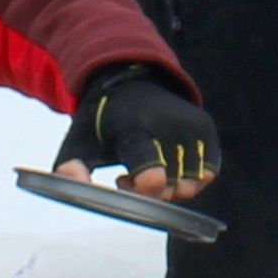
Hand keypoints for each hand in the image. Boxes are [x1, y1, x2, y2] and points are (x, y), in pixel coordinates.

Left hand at [62, 64, 220, 194]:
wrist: (129, 83)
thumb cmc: (100, 122)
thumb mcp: (78, 143)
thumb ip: (70, 168)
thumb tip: (72, 181)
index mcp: (133, 128)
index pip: (149, 168)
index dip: (144, 186)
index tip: (129, 182)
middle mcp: (168, 124)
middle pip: (171, 185)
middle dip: (148, 194)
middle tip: (125, 180)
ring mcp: (191, 125)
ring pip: (192, 183)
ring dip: (170, 191)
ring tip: (145, 172)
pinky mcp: (205, 128)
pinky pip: (208, 172)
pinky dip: (190, 181)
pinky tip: (167, 169)